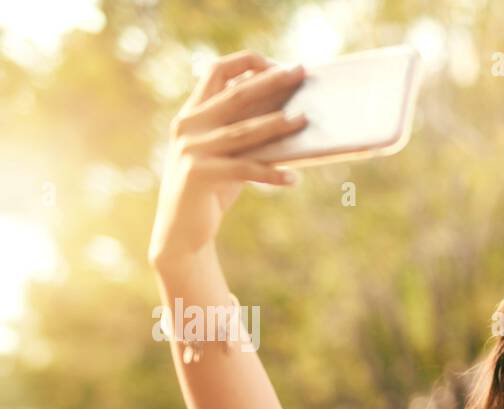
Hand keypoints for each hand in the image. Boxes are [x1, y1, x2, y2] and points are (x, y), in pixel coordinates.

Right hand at [148, 50, 308, 267]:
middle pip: (235, 95)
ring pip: (243, 132)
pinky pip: (244, 170)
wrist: (180, 232)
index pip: (216, 72)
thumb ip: (243, 134)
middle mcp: (188, 126)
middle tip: (299, 72)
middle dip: (269, 82)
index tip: (276, 63)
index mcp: (192, 113)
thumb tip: (290, 116)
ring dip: (277, 124)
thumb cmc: (210, 190)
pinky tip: (294, 178)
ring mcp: (191, 149)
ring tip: (304, 119)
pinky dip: (271, 174)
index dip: (245, 63)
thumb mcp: (226, 156)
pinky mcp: (199, 174)